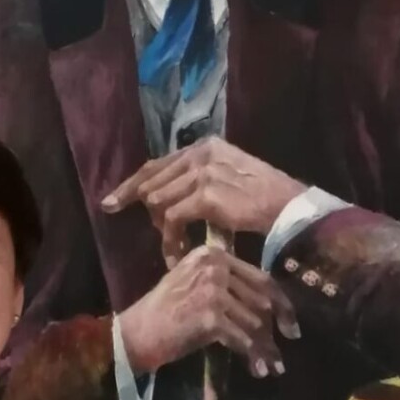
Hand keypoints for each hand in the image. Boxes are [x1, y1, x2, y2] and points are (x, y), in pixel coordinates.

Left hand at [102, 136, 303, 266]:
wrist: (288, 209)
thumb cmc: (263, 199)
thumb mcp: (227, 178)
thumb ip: (197, 179)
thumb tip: (164, 195)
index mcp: (204, 146)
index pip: (157, 165)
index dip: (131, 185)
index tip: (111, 202)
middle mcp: (200, 153)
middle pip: (151, 182)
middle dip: (148, 213)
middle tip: (158, 236)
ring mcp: (202, 172)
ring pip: (157, 202)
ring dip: (162, 229)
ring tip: (175, 245)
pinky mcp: (205, 194)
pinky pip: (172, 220)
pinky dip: (171, 240)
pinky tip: (177, 253)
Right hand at [118, 245, 299, 378]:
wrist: (137, 332)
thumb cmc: (165, 311)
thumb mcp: (195, 283)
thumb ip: (228, 284)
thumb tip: (270, 306)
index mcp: (213, 254)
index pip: (259, 276)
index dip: (280, 302)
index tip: (289, 322)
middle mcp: (214, 265)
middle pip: (260, 298)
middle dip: (275, 327)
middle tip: (286, 347)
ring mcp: (212, 289)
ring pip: (254, 321)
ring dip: (264, 346)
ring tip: (272, 364)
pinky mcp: (210, 315)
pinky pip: (242, 338)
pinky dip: (252, 356)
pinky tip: (258, 369)